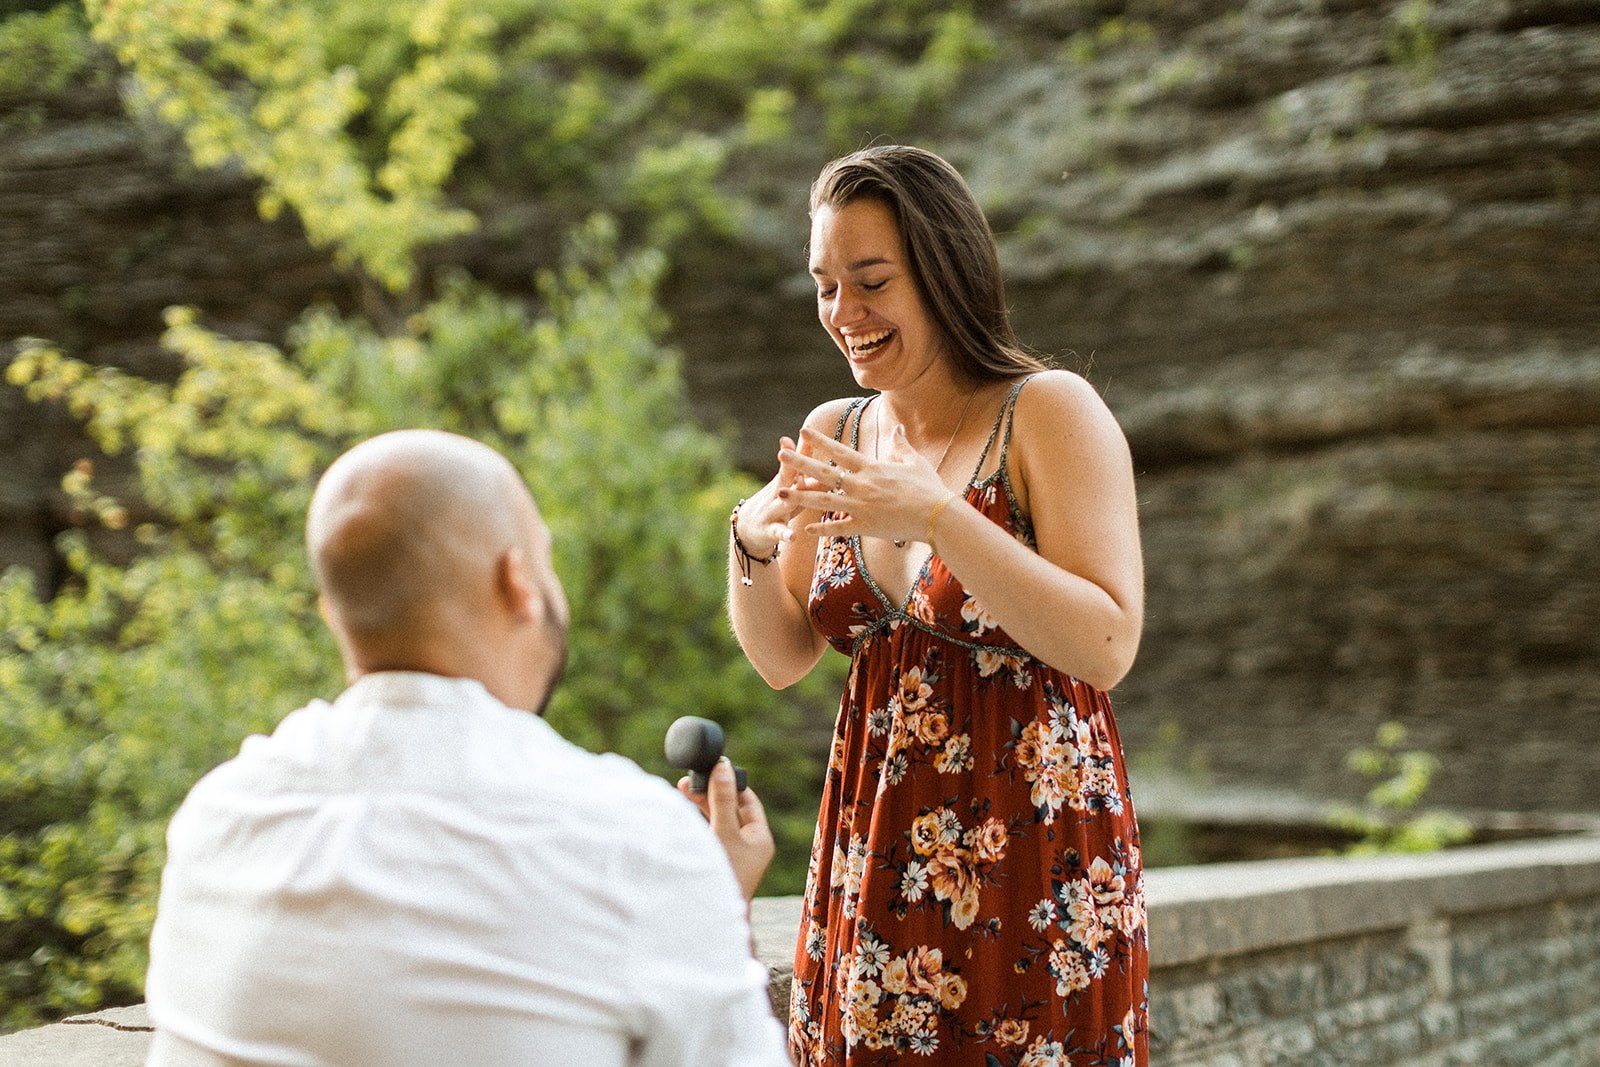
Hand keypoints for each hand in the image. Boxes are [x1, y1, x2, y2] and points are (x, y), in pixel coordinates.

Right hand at [678, 757, 774, 901]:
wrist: (709, 922)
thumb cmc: (723, 876)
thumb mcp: (724, 832)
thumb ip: (722, 799)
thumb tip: (724, 766)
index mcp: (760, 839)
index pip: (748, 801)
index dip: (731, 783)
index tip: (713, 770)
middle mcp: (749, 847)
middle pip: (731, 810)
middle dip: (710, 794)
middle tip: (688, 781)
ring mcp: (732, 857)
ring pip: (717, 823)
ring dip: (700, 808)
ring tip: (682, 791)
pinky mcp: (716, 865)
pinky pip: (708, 837)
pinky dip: (697, 825)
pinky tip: (682, 816)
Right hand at [733, 436, 811, 558]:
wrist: (748, 528)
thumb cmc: (781, 502)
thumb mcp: (792, 487)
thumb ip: (810, 473)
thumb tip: (832, 455)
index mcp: (788, 480)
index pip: (797, 461)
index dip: (802, 448)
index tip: (807, 431)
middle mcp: (778, 491)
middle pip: (785, 476)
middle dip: (788, 464)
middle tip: (788, 451)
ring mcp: (772, 510)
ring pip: (783, 503)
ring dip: (789, 498)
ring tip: (790, 494)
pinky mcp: (769, 530)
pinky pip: (778, 532)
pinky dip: (786, 534)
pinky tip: (794, 536)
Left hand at [777, 426, 948, 543]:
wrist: (938, 516)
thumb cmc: (930, 489)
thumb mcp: (915, 462)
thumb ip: (901, 446)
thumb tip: (898, 429)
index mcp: (872, 468)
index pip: (840, 451)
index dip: (820, 441)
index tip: (803, 432)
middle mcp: (862, 485)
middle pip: (824, 473)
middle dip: (801, 463)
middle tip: (780, 455)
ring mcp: (862, 506)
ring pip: (824, 501)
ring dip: (800, 498)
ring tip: (779, 494)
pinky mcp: (866, 526)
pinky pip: (839, 528)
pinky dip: (823, 529)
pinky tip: (806, 529)